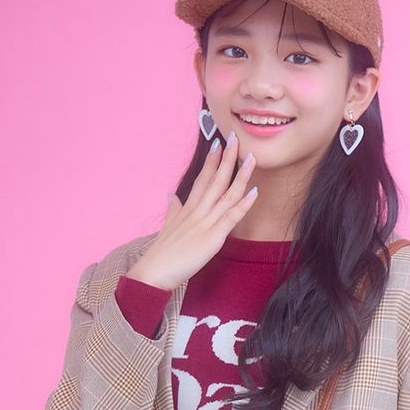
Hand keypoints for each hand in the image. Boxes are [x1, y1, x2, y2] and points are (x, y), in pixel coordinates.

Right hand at [126, 131, 258, 290]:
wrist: (155, 272)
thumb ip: (172, 209)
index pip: (202, 179)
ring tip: (250, 157)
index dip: (212, 161)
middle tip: (236, 137)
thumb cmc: (162, 252)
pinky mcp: (213, 237)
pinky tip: (254, 191)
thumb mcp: (167, 226)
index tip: (219, 143)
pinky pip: (231, 217)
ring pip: (226, 193)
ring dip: (240, 175)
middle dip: (227, 158)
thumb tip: (171, 194)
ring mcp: (206, 222)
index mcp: (188, 208)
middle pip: (215, 179)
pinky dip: (244, 203)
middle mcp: (197, 210)